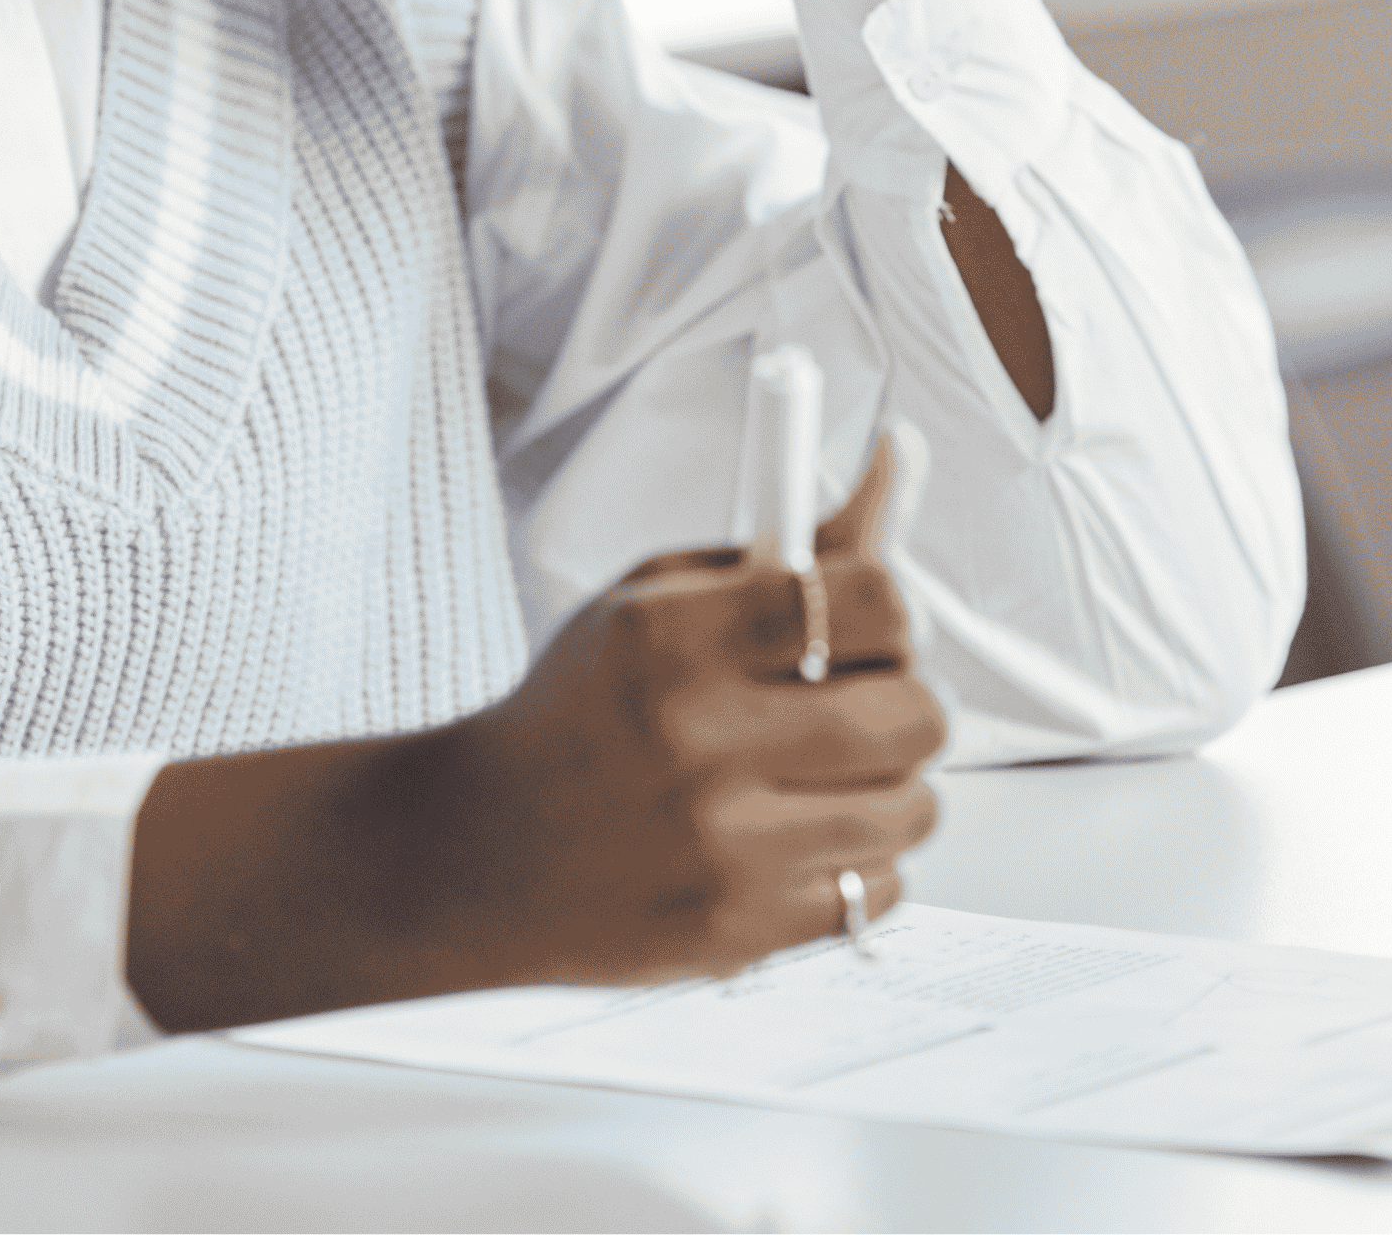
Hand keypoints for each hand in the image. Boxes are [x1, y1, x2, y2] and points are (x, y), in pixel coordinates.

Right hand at [423, 433, 947, 985]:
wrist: (477, 850)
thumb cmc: (581, 708)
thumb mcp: (660, 596)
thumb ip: (793, 543)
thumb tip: (904, 458)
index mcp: (675, 637)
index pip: (872, 601)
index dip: (892, 611)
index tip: (868, 624)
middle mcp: (700, 742)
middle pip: (914, 714)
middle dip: (903, 701)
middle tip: (855, 702)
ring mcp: (723, 849)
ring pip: (912, 808)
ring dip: (886, 786)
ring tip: (818, 775)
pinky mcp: (741, 933)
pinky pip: (882, 891)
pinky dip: (859, 864)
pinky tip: (794, 840)